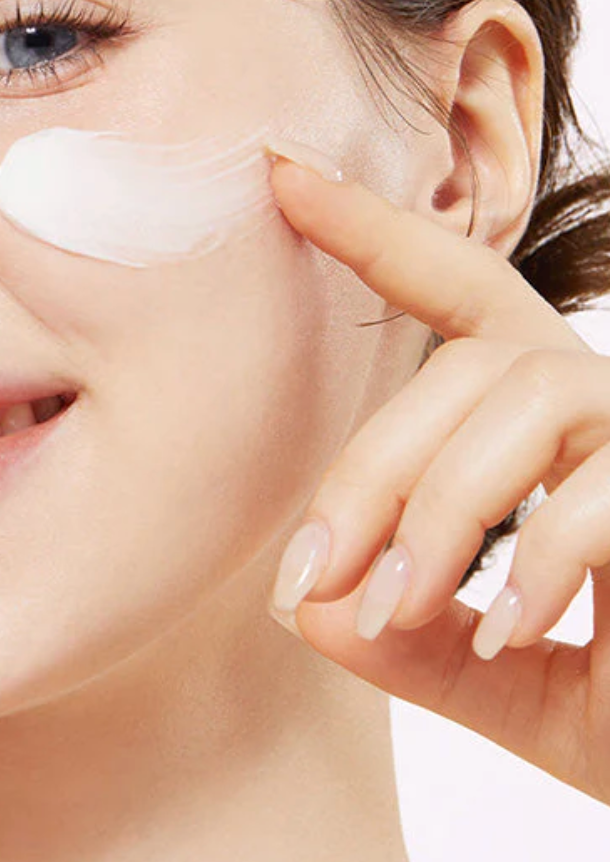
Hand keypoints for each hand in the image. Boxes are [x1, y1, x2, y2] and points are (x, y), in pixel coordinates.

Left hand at [266, 153, 609, 805]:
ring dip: (439, 509)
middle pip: (469, 363)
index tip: (284, 178)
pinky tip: (510, 632)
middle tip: (309, 579)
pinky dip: (540, 562)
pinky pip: (606, 487)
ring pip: (529, 397)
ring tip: (394, 607)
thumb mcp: (506, 683)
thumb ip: (412, 641)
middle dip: (371, 469)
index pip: (462, 295)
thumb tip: (311, 609)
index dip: (377, 231)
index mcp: (555, 427)